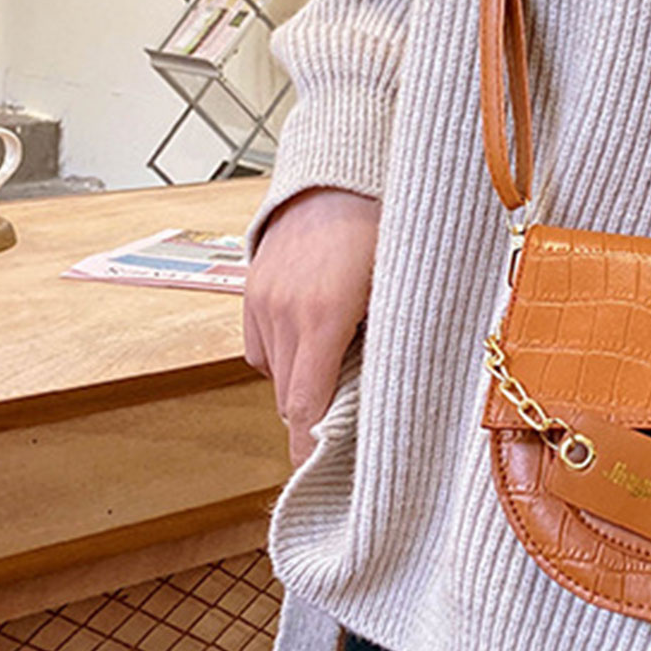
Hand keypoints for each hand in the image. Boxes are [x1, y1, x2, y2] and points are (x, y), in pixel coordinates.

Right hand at [244, 186, 380, 466]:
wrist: (342, 172)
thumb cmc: (386, 227)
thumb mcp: (399, 289)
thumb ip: (388, 345)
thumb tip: (383, 402)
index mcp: (324, 316)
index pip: (305, 408)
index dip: (310, 449)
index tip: (320, 478)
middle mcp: (285, 312)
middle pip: (289, 399)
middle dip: (312, 420)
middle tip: (344, 436)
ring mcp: (262, 299)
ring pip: (274, 374)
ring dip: (301, 385)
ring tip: (338, 375)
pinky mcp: (251, 288)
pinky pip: (261, 346)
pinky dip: (285, 356)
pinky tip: (315, 340)